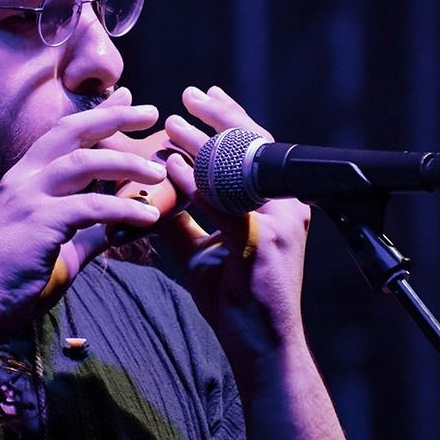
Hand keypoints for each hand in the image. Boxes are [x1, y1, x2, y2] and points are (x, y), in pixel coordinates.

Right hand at [0, 87, 165, 331]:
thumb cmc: (13, 278)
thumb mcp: (57, 246)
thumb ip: (86, 232)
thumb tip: (117, 227)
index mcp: (24, 178)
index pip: (63, 133)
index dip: (97, 114)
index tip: (127, 98)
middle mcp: (23, 179)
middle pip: (72, 133)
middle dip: (113, 118)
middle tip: (149, 111)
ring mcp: (28, 198)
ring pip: (84, 163)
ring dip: (126, 164)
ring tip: (159, 173)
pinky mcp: (39, 222)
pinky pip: (91, 207)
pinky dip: (123, 209)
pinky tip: (148, 217)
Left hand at [163, 85, 310, 369]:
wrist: (260, 345)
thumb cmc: (234, 298)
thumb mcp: (201, 250)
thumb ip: (181, 217)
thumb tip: (153, 187)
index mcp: (277, 203)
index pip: (254, 150)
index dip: (229, 120)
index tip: (204, 98)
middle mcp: (286, 205)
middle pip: (254, 146)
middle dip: (220, 116)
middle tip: (190, 94)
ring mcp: (279, 221)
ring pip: (238, 169)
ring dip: (202, 143)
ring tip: (173, 124)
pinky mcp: (265, 241)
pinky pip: (224, 204)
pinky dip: (195, 184)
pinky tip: (172, 168)